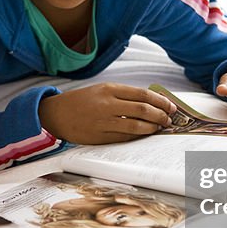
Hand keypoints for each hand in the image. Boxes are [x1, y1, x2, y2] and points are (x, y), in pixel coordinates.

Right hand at [38, 82, 176, 144]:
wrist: (56, 114)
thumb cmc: (81, 101)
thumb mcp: (101, 90)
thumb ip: (123, 95)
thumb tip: (151, 101)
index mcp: (109, 89)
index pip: (142, 94)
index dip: (160, 101)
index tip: (170, 105)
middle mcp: (107, 104)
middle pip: (143, 110)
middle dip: (161, 115)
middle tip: (169, 118)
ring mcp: (104, 122)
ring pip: (136, 126)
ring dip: (152, 127)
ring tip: (159, 127)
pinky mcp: (100, 137)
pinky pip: (125, 137)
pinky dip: (138, 136)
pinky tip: (144, 134)